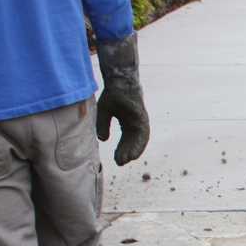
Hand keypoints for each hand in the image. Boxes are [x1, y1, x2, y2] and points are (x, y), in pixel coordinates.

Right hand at [95, 34, 149, 165]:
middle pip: (133, 142)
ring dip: (135, 150)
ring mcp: (140, 121)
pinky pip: (143, 132)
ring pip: (140, 139)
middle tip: (121, 163)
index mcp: (127, 124)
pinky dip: (140, 142)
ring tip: (128, 159)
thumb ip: (103, 126)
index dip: (121, 151)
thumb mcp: (104, 112)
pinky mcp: (143, 117)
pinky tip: (136, 149)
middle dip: (127, 153)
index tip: (118, 161)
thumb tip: (102, 140)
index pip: (125, 141)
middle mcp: (135, 124)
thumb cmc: (112, 96)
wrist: (119, 82)